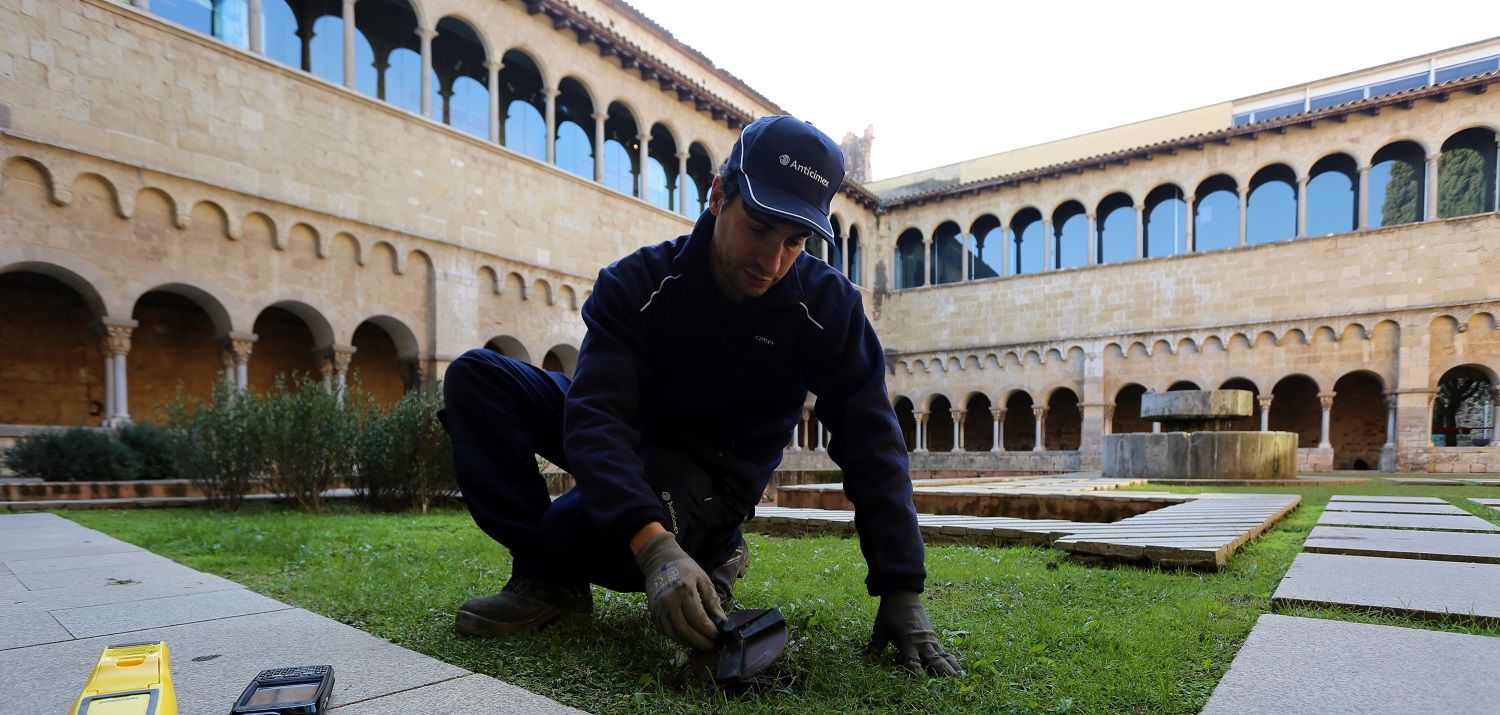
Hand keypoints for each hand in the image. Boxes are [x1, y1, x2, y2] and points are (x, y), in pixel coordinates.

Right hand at [634, 531, 725, 649]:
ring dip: (689, 643)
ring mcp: (659, 608)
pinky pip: (665, 631)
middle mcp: (669, 601)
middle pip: (685, 630)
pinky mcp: (653, 613)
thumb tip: (722, 622)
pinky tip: (688, 638)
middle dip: (700, 641)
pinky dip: (678, 638)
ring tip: (701, 644)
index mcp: (684, 590)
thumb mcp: (703, 579)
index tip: (718, 636)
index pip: (698, 619)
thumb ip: (712, 600)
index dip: (709, 631)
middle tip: (711, 645)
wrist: (660, 561)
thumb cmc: (685, 569)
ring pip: (674, 634)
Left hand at [867, 591, 961, 675]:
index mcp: (907, 641)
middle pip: (934, 660)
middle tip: (952, 684)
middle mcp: (921, 641)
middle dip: (942, 672)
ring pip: (943, 655)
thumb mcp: (880, 629)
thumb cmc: (890, 612)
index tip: (921, 686)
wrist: (902, 594)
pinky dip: (951, 659)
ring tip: (961, 678)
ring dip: (951, 666)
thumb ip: (877, 644)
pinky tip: (958, 668)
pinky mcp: (933, 635)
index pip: (912, 662)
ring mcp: (929, 638)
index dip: (917, 674)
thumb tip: (868, 657)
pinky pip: (944, 650)